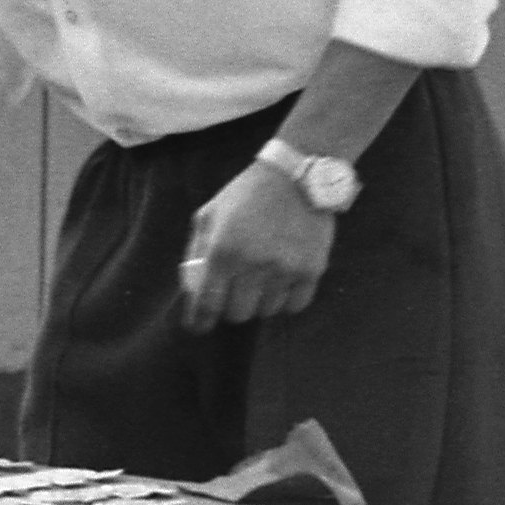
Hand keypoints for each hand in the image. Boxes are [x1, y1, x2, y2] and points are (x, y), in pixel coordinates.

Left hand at [179, 161, 337, 330]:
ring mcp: (285, 269)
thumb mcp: (208, 216)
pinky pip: (295, 305)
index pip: (207, 303)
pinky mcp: (312, 269)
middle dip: (231, 307)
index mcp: (222, 251)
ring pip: (266, 310)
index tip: (198, 327)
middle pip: (237, 313)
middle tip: (234, 292)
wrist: (296, 176)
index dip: (200, 321)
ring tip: (261, 280)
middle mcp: (253, 264)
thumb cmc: (245, 196)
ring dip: (259, 301)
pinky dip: (285, 300)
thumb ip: (196, 253)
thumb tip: (192, 289)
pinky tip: (281, 283)